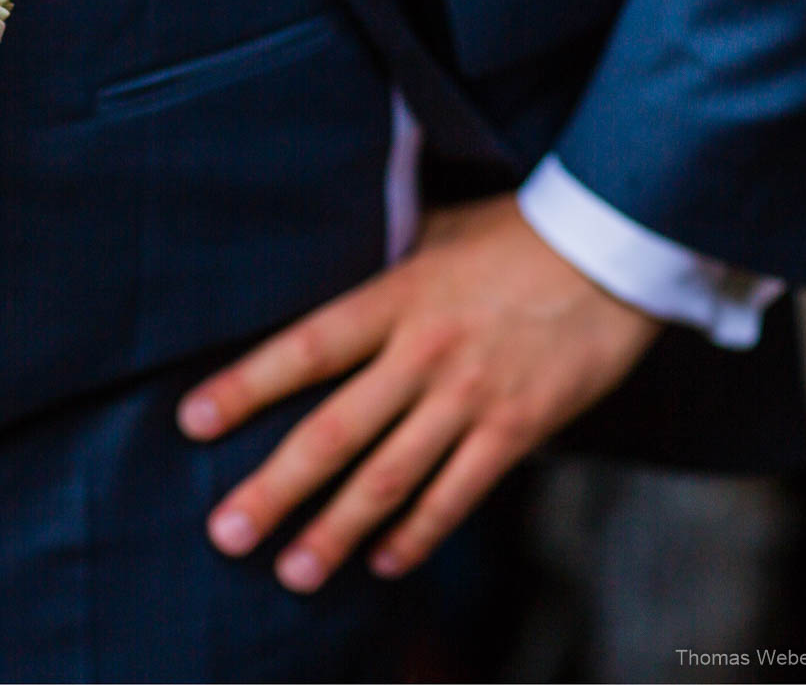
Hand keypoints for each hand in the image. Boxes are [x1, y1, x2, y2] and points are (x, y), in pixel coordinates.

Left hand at [177, 194, 660, 590]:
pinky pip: (458, 494)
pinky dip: (418, 534)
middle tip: (226, 534)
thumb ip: (377, 273)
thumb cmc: (512, 236)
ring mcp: (470, 397)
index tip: (193, 422)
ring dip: (336, 530)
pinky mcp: (518, 428)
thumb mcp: (431, 235)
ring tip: (293, 570)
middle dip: (275, 488)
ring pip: (390, 478)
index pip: (304, 349)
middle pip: (334, 431)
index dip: (245, 386)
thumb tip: (321, 290)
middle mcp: (423, 354)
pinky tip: (381, 563)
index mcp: (393, 300)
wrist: (613, 248)